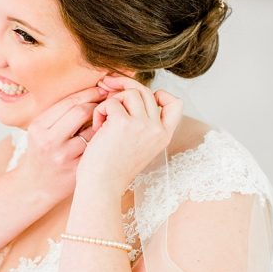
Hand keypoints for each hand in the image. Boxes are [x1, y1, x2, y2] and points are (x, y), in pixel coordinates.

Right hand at [15, 84, 108, 204]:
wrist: (36, 187)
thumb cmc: (42, 153)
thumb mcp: (40, 131)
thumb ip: (60, 113)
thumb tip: (91, 91)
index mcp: (38, 126)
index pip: (69, 101)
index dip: (89, 93)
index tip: (100, 90)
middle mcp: (49, 140)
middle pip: (81, 111)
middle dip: (98, 104)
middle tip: (108, 102)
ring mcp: (63, 156)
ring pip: (92, 130)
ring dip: (103, 122)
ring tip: (107, 120)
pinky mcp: (76, 169)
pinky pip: (97, 148)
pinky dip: (104, 140)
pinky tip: (107, 138)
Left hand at [77, 73, 182, 191]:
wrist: (102, 185)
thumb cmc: (112, 169)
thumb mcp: (137, 146)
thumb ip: (140, 124)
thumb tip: (126, 92)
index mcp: (163, 136)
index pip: (175, 104)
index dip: (160, 94)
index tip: (140, 97)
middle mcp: (157, 129)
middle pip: (146, 92)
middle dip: (125, 86)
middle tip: (107, 86)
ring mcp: (142, 125)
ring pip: (129, 93)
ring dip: (111, 101)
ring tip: (103, 121)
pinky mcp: (123, 123)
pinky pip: (110, 102)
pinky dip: (100, 111)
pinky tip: (97, 128)